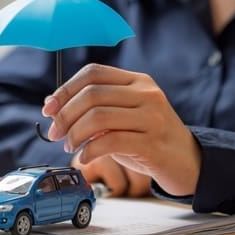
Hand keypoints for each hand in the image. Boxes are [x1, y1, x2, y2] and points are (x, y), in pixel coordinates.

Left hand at [42, 63, 201, 195]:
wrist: (186, 161)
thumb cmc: (146, 137)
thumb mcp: (123, 115)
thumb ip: (95, 107)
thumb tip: (52, 105)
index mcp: (137, 81)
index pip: (92, 73)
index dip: (65, 89)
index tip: (48, 109)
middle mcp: (146, 94)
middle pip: (92, 94)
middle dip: (64, 115)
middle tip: (54, 134)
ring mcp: (152, 117)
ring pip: (98, 117)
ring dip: (74, 134)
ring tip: (69, 147)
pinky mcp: (153, 143)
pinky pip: (111, 142)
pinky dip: (90, 150)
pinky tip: (84, 158)